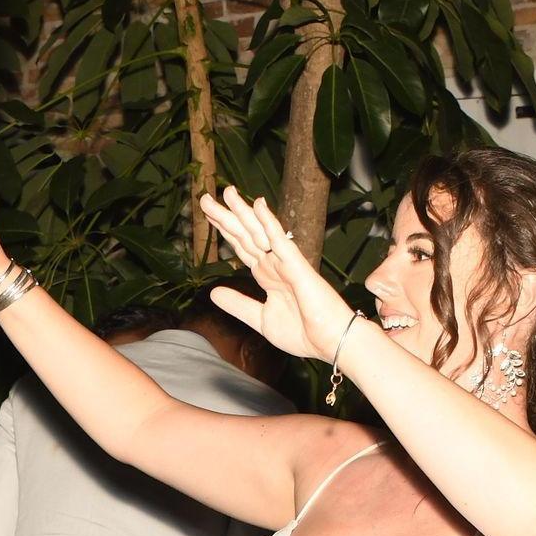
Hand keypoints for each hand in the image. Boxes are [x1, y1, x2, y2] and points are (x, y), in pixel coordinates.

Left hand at [201, 181, 360, 364]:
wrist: (330, 343)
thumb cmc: (303, 334)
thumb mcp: (261, 319)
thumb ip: (238, 305)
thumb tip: (213, 293)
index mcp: (267, 276)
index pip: (242, 247)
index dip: (225, 231)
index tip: (209, 215)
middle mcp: (274, 264)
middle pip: (245, 234)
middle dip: (225, 216)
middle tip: (204, 198)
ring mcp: (285, 262)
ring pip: (259, 232)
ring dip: (243, 211)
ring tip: (226, 192)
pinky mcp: (297, 265)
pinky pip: (279, 240)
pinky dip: (268, 222)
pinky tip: (257, 205)